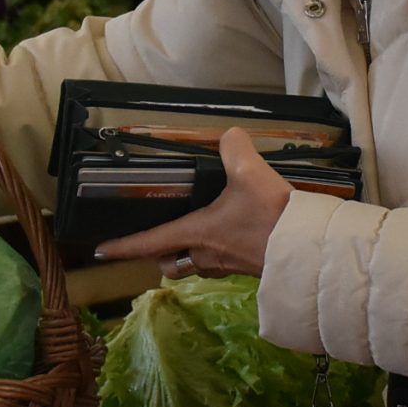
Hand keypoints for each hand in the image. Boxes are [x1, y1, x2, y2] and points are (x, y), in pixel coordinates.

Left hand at [96, 129, 291, 279]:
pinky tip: (233, 234)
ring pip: (195, 265)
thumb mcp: (250, 172)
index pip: (150, 242)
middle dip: (161, 255)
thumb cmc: (270, 215)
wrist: (306, 249)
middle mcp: (206, 255)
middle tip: (161, 239)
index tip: (101, 250)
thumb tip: (230, 136)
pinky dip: (217, 252)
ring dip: (189, 255)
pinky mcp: (248, 269)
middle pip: (170, 262)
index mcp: (197, 233)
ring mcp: (227, 266)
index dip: (124, 246)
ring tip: (196, 235)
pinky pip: (220, 264)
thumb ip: (234, 148)